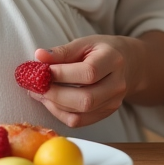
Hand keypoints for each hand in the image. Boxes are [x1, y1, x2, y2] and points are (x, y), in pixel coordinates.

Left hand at [27, 36, 143, 128]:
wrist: (128, 65)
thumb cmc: (101, 51)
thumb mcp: (85, 43)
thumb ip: (63, 51)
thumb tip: (39, 56)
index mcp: (113, 60)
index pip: (88, 72)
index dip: (62, 74)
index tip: (41, 70)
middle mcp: (117, 85)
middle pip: (85, 99)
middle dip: (55, 94)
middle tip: (35, 85)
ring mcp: (113, 103)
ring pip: (80, 114)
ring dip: (53, 105)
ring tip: (38, 92)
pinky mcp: (106, 114)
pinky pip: (79, 121)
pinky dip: (60, 113)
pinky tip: (50, 101)